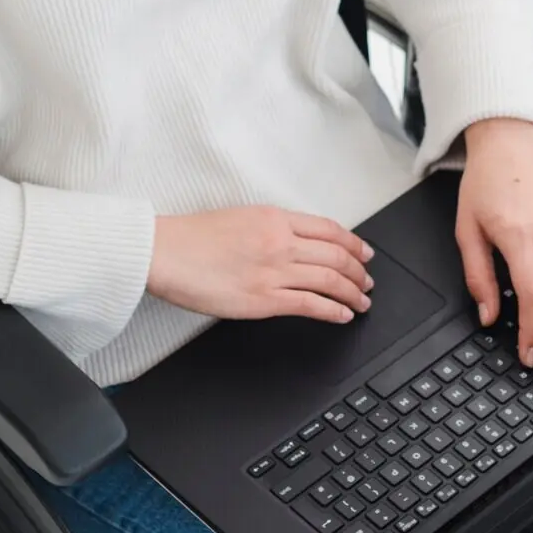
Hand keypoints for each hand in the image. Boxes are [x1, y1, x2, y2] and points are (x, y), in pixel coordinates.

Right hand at [146, 205, 374, 322]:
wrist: (164, 252)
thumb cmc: (191, 237)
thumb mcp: (239, 218)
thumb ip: (269, 228)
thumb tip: (291, 242)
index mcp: (275, 218)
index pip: (329, 229)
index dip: (354, 243)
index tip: (364, 252)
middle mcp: (281, 242)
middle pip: (337, 255)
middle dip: (359, 270)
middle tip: (368, 280)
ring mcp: (275, 271)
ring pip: (331, 280)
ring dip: (353, 292)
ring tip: (363, 300)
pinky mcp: (265, 299)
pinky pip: (312, 304)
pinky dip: (335, 310)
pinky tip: (344, 315)